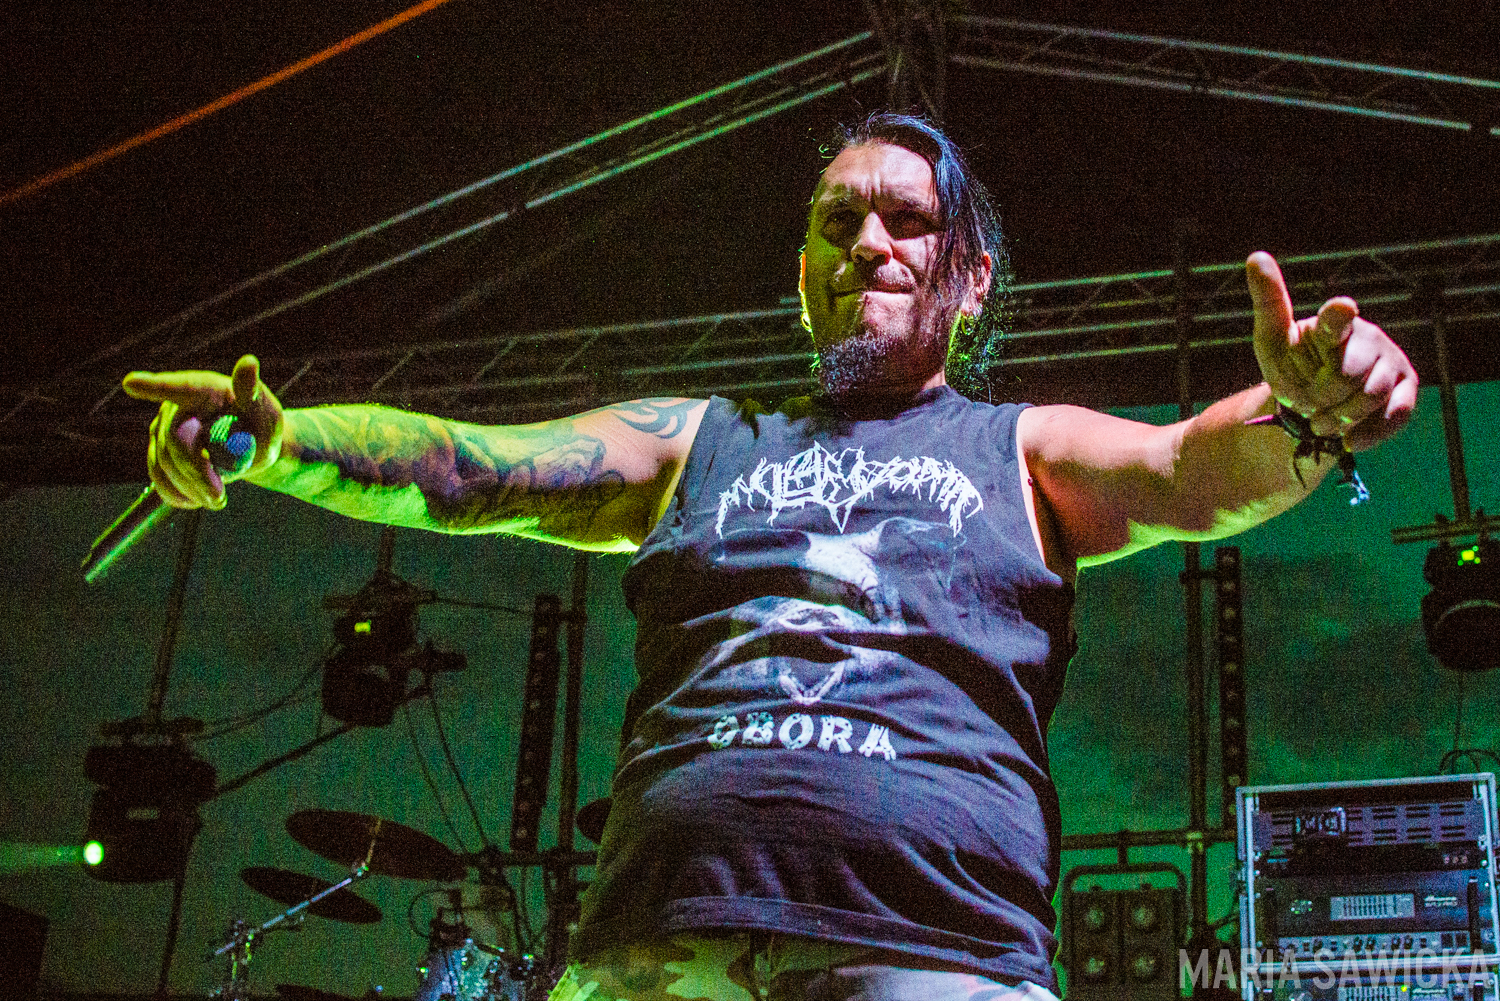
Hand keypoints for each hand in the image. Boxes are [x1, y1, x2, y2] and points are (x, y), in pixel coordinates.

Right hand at [121, 354, 283, 508]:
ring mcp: (162, 429)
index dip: (155, 387)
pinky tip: (197, 499)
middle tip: (220, 498)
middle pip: (175, 443)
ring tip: (218, 500)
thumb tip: (248, 362)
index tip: (131, 384)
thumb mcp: (266, 413)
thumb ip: (252, 394)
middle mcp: (176, 406)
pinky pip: (159, 480)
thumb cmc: (261, 426)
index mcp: (204, 389)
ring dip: (191, 490)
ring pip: (164, 465)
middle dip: (196, 474)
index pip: (178, 388)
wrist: (252, 451)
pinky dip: (178, 495)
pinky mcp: (158, 453)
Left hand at [1247, 251, 1416, 450]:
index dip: (1338, 315)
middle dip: (1321, 396)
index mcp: (1334, 324)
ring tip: (1322, 418)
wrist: (1311, 403)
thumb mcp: (1271, 339)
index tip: (1341, 308)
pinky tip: (1349, 437)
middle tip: (1308, 400)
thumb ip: (1269, 303)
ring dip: (1338, 417)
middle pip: (1347, 375)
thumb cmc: (1292, 364)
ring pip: (1369, 398)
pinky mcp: (1405, 392)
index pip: (1338, 318)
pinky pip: (1393, 416)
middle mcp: (1369, 339)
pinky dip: (1367, 432)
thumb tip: (1255, 256)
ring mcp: (1391, 365)